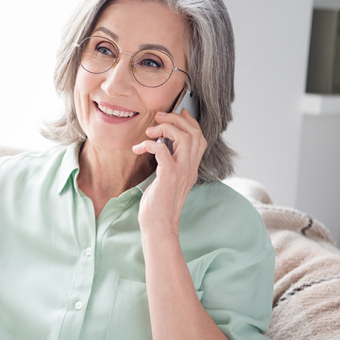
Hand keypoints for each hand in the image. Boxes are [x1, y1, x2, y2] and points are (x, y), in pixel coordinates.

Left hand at [132, 110, 206, 235]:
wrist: (158, 226)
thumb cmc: (158, 205)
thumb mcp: (167, 180)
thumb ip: (169, 164)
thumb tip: (161, 147)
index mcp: (191, 168)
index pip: (200, 138)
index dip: (190, 122)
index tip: (176, 113)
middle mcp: (190, 168)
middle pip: (194, 133)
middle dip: (176, 119)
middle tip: (159, 118)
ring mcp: (181, 172)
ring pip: (184, 137)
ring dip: (166, 128)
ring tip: (150, 131)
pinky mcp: (169, 176)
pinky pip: (162, 150)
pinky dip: (150, 144)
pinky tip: (139, 148)